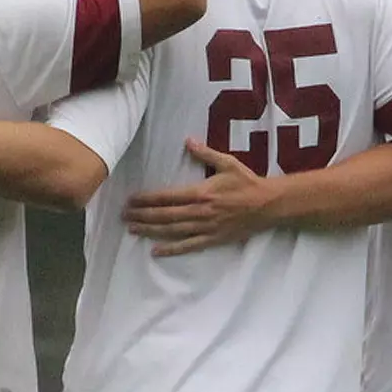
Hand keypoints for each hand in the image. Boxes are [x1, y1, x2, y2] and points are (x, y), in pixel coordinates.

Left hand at [124, 138, 275, 255]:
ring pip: (172, 231)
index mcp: (200, 192)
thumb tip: (188, 141)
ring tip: (132, 229)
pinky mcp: (213, 239)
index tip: (131, 200)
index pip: (166, 197)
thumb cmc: (247, 182)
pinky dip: (171, 250)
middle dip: (142, 215)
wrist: (268, 204)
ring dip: (150, 231)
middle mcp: (199, 212)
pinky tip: (156, 251)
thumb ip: (205, 153)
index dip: (146, 199)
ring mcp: (205, 227)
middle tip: (124, 215)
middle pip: (164, 215)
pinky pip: (189, 246)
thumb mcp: (227, 163)